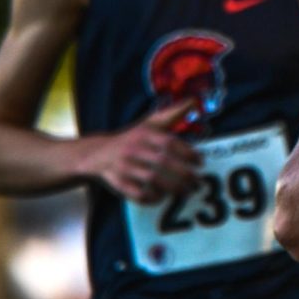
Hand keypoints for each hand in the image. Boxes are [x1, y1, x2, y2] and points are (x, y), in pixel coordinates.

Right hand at [87, 100, 202, 203]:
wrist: (98, 153)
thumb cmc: (133, 137)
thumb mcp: (150, 123)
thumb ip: (173, 114)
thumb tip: (194, 101)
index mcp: (144, 134)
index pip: (169, 143)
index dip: (187, 153)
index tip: (200, 162)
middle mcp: (134, 149)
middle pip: (162, 163)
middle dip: (184, 174)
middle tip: (198, 182)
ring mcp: (124, 166)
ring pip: (152, 179)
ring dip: (172, 188)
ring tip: (187, 192)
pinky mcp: (118, 182)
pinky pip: (137, 193)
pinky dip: (152, 197)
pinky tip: (163, 197)